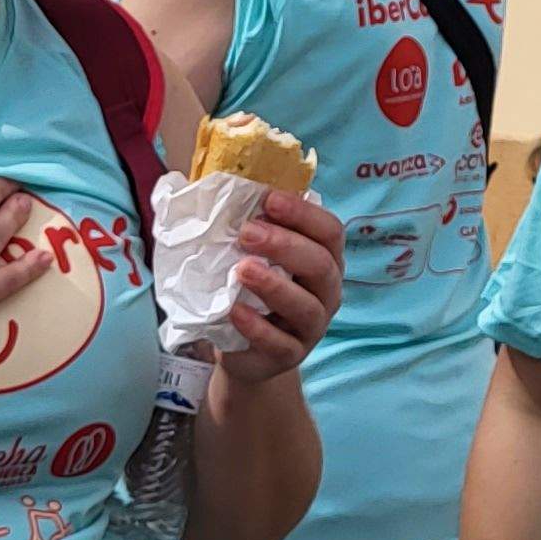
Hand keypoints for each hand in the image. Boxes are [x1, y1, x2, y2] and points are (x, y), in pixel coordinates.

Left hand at [214, 188, 343, 382]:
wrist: (246, 350)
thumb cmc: (251, 292)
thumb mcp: (254, 257)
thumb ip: (248, 225)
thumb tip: (211, 184)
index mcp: (324, 259)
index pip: (329, 230)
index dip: (303, 213)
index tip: (268, 199)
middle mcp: (326, 292)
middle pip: (321, 264)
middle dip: (285, 244)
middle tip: (248, 233)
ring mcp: (311, 327)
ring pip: (306, 306)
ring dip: (274, 285)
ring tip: (242, 270)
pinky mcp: (291, 355)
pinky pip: (280, 343)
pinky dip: (258, 326)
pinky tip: (235, 311)